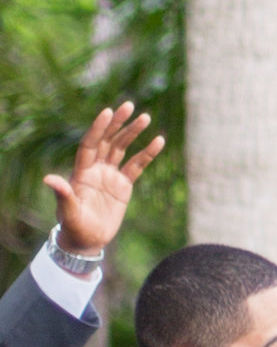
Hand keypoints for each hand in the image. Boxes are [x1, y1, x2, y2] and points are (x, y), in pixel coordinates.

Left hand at [42, 100, 164, 256]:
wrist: (87, 241)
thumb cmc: (74, 227)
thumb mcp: (68, 212)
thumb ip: (63, 194)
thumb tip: (49, 178)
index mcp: (81, 172)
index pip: (90, 144)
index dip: (98, 129)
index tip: (107, 112)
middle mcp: (95, 169)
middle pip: (107, 140)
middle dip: (117, 123)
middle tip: (128, 105)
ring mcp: (110, 175)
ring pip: (122, 148)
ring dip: (132, 132)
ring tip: (146, 117)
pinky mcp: (123, 185)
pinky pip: (137, 165)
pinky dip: (147, 153)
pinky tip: (158, 141)